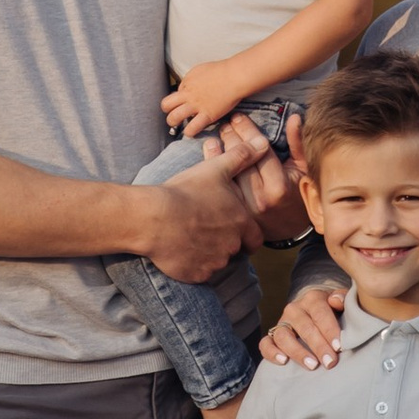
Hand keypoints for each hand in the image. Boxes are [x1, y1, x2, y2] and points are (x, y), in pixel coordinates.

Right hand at [146, 124, 268, 282]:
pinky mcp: (196, 275)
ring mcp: (214, 263)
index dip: (247, 234)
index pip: (256, 238)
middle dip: (225, 242)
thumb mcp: (215, 168)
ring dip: (208, 253)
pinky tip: (179, 249)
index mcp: (241, 223)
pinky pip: (198, 273)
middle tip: (206, 230)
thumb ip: (242, 157)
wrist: (154, 217)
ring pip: (217, 262)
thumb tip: (263, 143)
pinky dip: (192, 264)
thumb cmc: (186, 190)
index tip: (234, 229)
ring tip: (189, 237)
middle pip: (235, 250)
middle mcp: (232, 247)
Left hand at [163, 59, 250, 137]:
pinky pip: (192, 128)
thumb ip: (191, 80)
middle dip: (168, 111)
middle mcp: (188, 95)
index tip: (185, 103)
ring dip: (174, 122)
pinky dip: (189, 132)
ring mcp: (196, 106)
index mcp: (187, 83)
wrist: (234, 76)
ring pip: (173, 118)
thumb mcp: (200, 70)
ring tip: (179, 125)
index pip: (174, 94)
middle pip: (166, 105)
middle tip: (175, 115)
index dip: (178, 100)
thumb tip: (187, 88)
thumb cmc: (221, 71)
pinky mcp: (207, 115)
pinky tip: (192, 131)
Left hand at [202, 112, 308, 239]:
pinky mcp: (233, 214)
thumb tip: (293, 118)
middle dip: (231, 136)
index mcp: (278, 186)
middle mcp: (259, 199)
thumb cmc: (300, 194)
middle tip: (226, 123)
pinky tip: (210, 150)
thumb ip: (298, 144)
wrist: (290, 228)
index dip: (247, 130)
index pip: (258, 150)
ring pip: (226, 173)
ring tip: (217, 135)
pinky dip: (212, 166)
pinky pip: (220, 186)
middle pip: (239, 160)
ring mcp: (243, 209)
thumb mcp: (304, 169)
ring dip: (219, 150)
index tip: (238, 116)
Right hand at [258, 282, 345, 369]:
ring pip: (284, 336)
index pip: (320, 313)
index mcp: (313, 298)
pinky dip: (272, 352)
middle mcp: (295, 309)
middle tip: (330, 362)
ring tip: (312, 365)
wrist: (317, 313)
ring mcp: (282, 322)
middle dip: (318, 346)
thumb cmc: (335, 312)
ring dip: (298, 351)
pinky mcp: (272, 336)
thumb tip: (336, 301)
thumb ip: (344, 299)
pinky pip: (265, 343)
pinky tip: (283, 361)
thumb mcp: (343, 303)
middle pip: (304, 327)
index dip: (329, 330)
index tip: (339, 346)